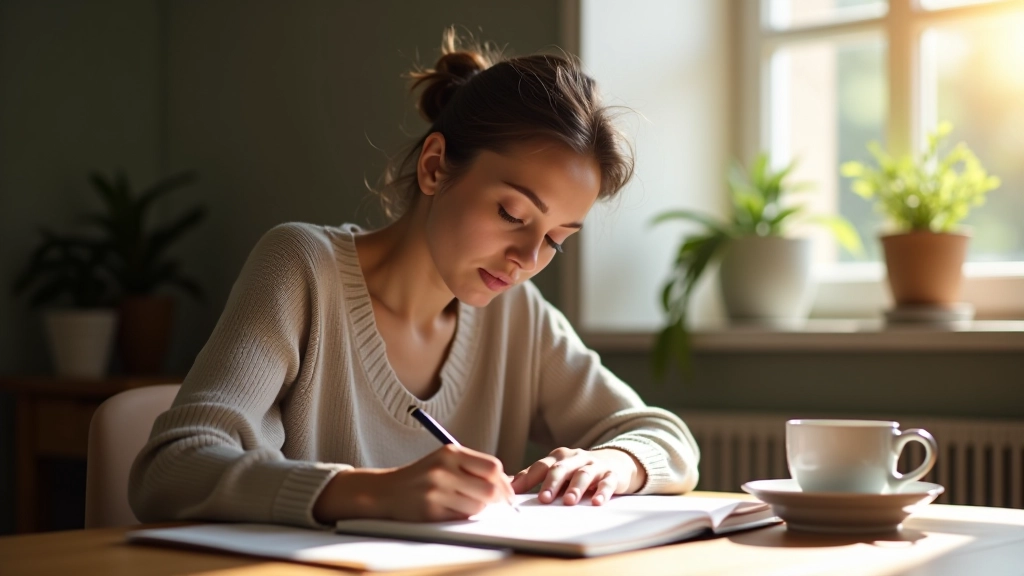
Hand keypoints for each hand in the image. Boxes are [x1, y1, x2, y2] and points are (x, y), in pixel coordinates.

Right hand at [313, 444, 513, 522]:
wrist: (386, 490)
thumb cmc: (423, 475)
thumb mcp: (445, 461)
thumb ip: (473, 467)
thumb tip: (507, 482)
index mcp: (450, 453)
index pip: (492, 467)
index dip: (504, 481)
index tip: (507, 490)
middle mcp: (443, 470)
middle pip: (489, 490)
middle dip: (498, 499)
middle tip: (499, 504)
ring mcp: (436, 492)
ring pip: (477, 507)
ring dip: (479, 509)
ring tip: (467, 504)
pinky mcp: (430, 512)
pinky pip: (460, 518)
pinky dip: (463, 517)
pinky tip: (453, 510)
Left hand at [510, 447, 645, 505]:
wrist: (616, 461)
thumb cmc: (578, 469)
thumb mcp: (558, 469)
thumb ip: (535, 476)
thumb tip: (507, 484)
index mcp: (559, 457)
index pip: (540, 466)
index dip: (527, 478)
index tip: (514, 491)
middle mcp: (575, 458)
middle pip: (560, 469)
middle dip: (551, 483)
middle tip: (544, 499)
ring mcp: (594, 466)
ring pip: (583, 474)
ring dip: (575, 487)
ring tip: (569, 501)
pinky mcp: (611, 474)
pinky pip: (607, 483)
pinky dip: (602, 492)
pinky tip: (596, 502)